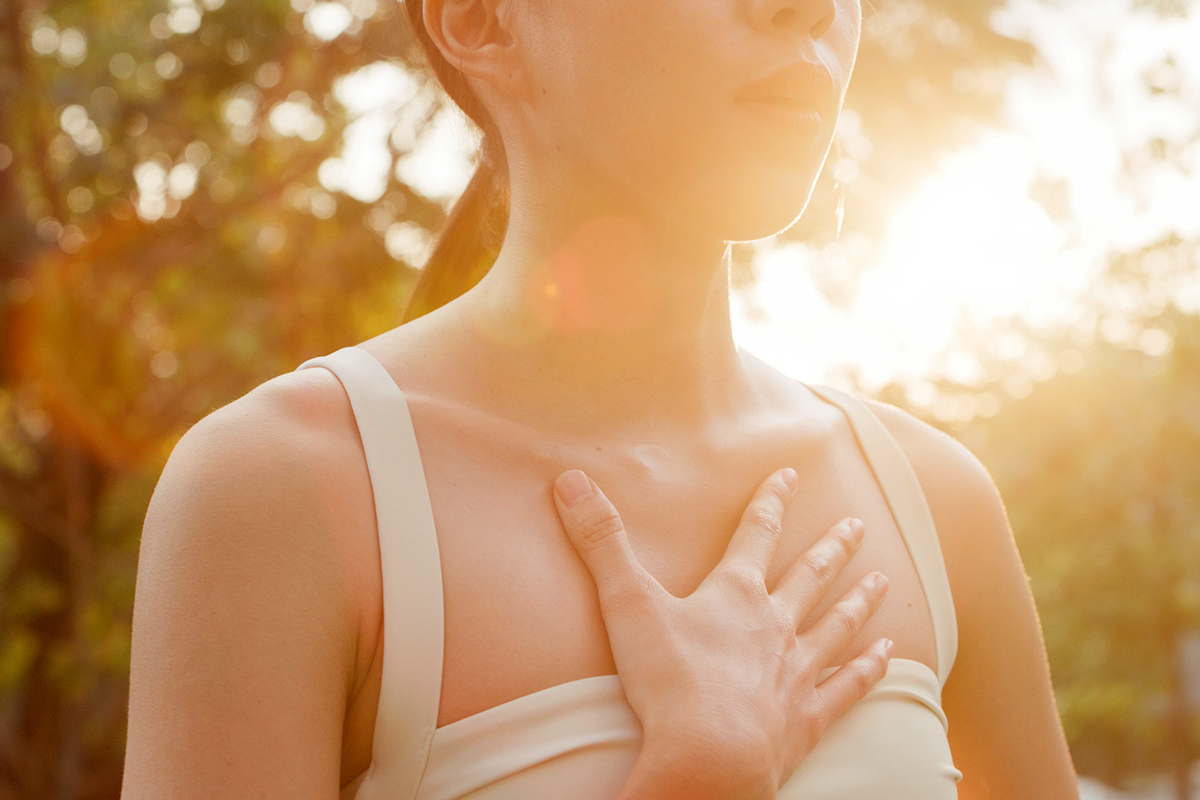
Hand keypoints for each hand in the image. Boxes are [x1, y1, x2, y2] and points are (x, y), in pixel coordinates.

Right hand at [552, 467, 891, 799]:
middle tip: (857, 525)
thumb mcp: (626, 603)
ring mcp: (797, 672)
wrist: (710, 756)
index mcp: (735, 594)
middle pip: (810, 576)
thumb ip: (601, 542)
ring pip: (836, 625)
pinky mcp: (807, 719)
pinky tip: (887, 654)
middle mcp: (775, 625)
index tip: (791, 474)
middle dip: (831, 547)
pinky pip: (847, 687)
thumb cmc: (669, 681)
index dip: (772, 500)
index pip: (757, 532)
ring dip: (858, 601)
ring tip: (882, 580)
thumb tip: (570, 479)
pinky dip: (868, 668)